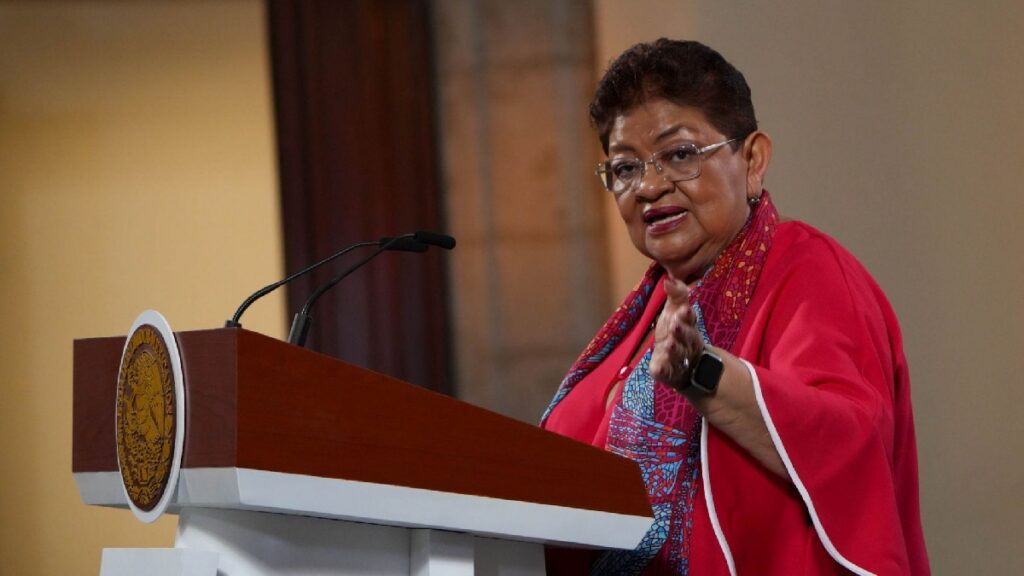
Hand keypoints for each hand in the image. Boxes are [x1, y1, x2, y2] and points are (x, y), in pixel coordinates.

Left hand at [649, 275, 704, 391]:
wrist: (686, 364)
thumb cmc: (678, 331)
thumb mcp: (676, 311)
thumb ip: (676, 295)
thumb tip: (669, 278)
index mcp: (689, 326)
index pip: (690, 320)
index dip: (687, 316)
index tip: (684, 310)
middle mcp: (686, 343)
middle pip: (686, 337)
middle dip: (681, 331)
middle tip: (674, 325)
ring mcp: (678, 359)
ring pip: (678, 355)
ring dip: (674, 350)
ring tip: (668, 345)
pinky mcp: (668, 372)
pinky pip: (666, 372)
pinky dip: (663, 370)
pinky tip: (657, 368)